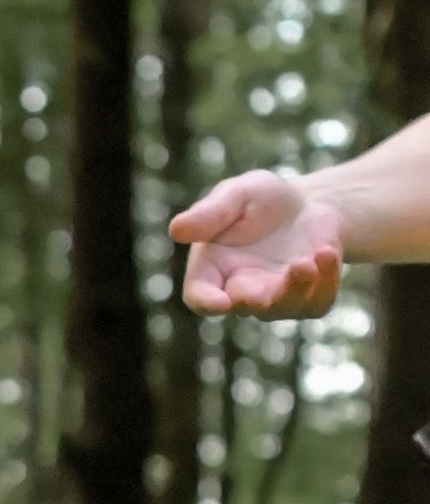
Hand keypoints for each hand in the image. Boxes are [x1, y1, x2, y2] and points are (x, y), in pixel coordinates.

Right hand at [170, 167, 345, 318]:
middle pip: (244, 307)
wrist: (309, 205)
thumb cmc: (262, 199)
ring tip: (307, 260)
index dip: (207, 301)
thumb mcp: (236, 195)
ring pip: (282, 308)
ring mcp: (276, 299)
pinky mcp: (309, 298)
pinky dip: (326, 280)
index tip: (220, 302)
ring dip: (295, 288)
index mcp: (213, 269)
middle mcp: (241, 290)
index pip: (200, 295)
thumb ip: (210, 214)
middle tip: (263, 294)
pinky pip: (317, 302)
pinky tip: (327, 251)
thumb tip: (176, 230)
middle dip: (255, 300)